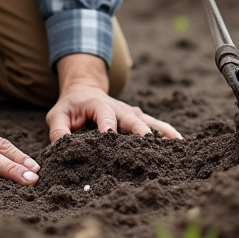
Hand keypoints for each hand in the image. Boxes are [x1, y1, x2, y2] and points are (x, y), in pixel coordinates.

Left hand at [46, 53, 182, 142]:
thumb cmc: (71, 106)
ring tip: (178, 146)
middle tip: (151, 148)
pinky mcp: (140, 119)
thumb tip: (63, 148)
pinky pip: (157, 126)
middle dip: (143, 134)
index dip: (109, 128)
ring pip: (150, 123)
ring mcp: (133, 114)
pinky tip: (181, 145)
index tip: (112, 139)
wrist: (85, 89)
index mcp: (100, 106)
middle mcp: (120, 109)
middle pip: (134, 122)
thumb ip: (58, 131)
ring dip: (163, 134)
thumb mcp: (57, 116)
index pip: (106, 117)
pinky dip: (169, 134)